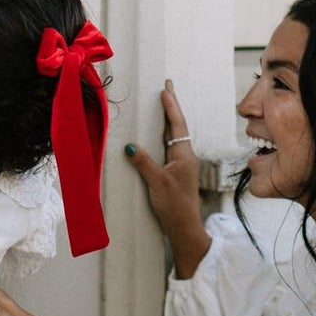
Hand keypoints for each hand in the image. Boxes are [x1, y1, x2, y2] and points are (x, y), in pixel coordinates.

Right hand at [124, 82, 209, 277]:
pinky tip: (159, 132)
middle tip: (166, 87)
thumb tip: (130, 146)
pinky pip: (169, 146)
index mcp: (184, 155)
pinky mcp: (176, 172)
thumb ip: (144, 163)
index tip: (165, 89)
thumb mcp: (157, 182)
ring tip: (163, 103)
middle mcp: (185, 156)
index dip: (171, 106)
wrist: (184, 228)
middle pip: (177, 126)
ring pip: (174, 135)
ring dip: (168, 119)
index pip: (177, 125)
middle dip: (171, 106)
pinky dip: (164, 134)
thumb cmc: (174, 206)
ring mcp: (181, 164)